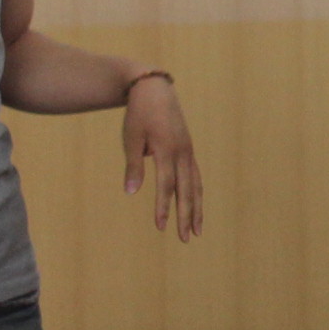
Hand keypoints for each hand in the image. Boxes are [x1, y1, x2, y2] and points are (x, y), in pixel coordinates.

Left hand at [127, 75, 203, 240]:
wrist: (154, 90)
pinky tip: (195, 206)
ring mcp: (188, 151)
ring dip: (197, 208)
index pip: (166, 185)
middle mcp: (182, 152)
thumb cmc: (139, 114)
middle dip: (187, 216)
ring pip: (196, 185)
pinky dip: (197, 193)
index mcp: (167, 149)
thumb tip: (130, 193)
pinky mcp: (188, 150)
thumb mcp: (131, 138)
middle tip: (186, 239)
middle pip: (186, 190)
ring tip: (198, 230)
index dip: (163, 207)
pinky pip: (196, 176)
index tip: (160, 227)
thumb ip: (133, 166)